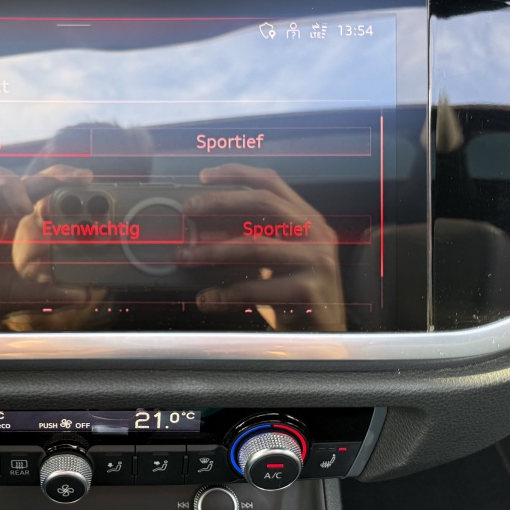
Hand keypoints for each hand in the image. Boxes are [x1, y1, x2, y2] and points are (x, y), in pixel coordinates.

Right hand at [0, 161, 92, 330]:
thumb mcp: (18, 293)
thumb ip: (50, 292)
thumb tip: (86, 294)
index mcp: (10, 223)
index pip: (39, 191)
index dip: (61, 180)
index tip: (88, 179)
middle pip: (20, 177)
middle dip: (49, 174)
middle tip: (73, 180)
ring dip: (7, 182)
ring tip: (21, 206)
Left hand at [179, 163, 345, 331]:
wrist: (325, 336)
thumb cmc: (296, 295)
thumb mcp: (282, 257)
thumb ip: (257, 236)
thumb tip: (205, 226)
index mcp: (309, 219)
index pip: (272, 183)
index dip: (236, 174)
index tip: (203, 177)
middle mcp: (317, 234)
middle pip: (264, 203)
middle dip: (221, 202)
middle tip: (189, 210)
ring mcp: (317, 261)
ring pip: (254, 247)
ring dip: (212, 252)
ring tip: (185, 258)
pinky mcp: (310, 291)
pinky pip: (256, 288)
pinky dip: (225, 294)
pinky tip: (206, 299)